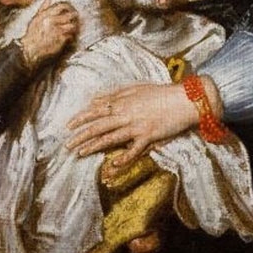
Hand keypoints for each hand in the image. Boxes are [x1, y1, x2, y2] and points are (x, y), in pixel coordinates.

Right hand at [19, 2, 80, 66]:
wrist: (30, 48)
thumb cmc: (32, 34)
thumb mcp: (36, 18)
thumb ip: (43, 8)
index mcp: (47, 14)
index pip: (62, 6)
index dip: (68, 7)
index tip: (70, 9)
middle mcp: (53, 21)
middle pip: (70, 15)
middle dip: (74, 16)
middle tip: (75, 18)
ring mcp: (58, 30)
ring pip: (72, 26)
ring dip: (73, 27)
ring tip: (73, 28)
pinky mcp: (61, 40)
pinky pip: (70, 36)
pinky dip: (70, 36)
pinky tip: (68, 37)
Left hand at [67, 80, 207, 168]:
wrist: (185, 99)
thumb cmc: (161, 92)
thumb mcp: (136, 88)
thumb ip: (114, 94)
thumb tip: (95, 99)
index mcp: (122, 102)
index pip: (96, 110)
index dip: (81, 118)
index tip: (68, 126)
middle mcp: (126, 114)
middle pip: (99, 125)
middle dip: (81, 135)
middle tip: (67, 144)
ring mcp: (137, 126)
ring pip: (111, 137)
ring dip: (94, 145)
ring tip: (80, 153)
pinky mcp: (149, 136)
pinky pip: (134, 149)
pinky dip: (124, 157)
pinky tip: (113, 164)